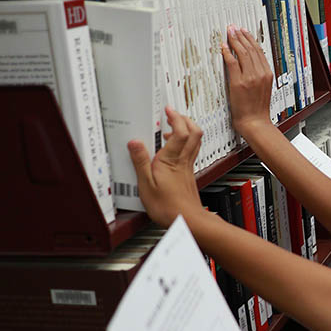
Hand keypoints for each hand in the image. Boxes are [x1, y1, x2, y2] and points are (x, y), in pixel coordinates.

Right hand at [128, 107, 204, 227]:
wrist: (187, 220)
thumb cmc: (168, 207)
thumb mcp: (146, 185)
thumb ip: (140, 162)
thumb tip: (134, 143)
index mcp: (171, 160)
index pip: (181, 131)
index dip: (176, 117)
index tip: (168, 110)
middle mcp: (183, 161)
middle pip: (194, 133)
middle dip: (185, 119)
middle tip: (173, 114)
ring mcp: (188, 167)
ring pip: (195, 142)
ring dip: (186, 130)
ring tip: (172, 129)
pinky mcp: (189, 174)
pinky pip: (191, 153)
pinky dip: (185, 145)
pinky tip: (173, 150)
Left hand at [222, 24, 274, 136]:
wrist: (255, 122)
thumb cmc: (257, 109)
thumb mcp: (264, 89)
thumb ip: (259, 75)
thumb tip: (251, 63)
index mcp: (268, 74)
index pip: (259, 51)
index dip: (250, 39)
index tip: (244, 32)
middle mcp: (260, 74)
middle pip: (250, 49)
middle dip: (241, 36)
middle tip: (234, 28)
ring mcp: (250, 78)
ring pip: (242, 53)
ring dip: (234, 41)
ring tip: (229, 33)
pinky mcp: (239, 82)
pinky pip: (232, 63)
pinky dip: (227, 53)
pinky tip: (223, 47)